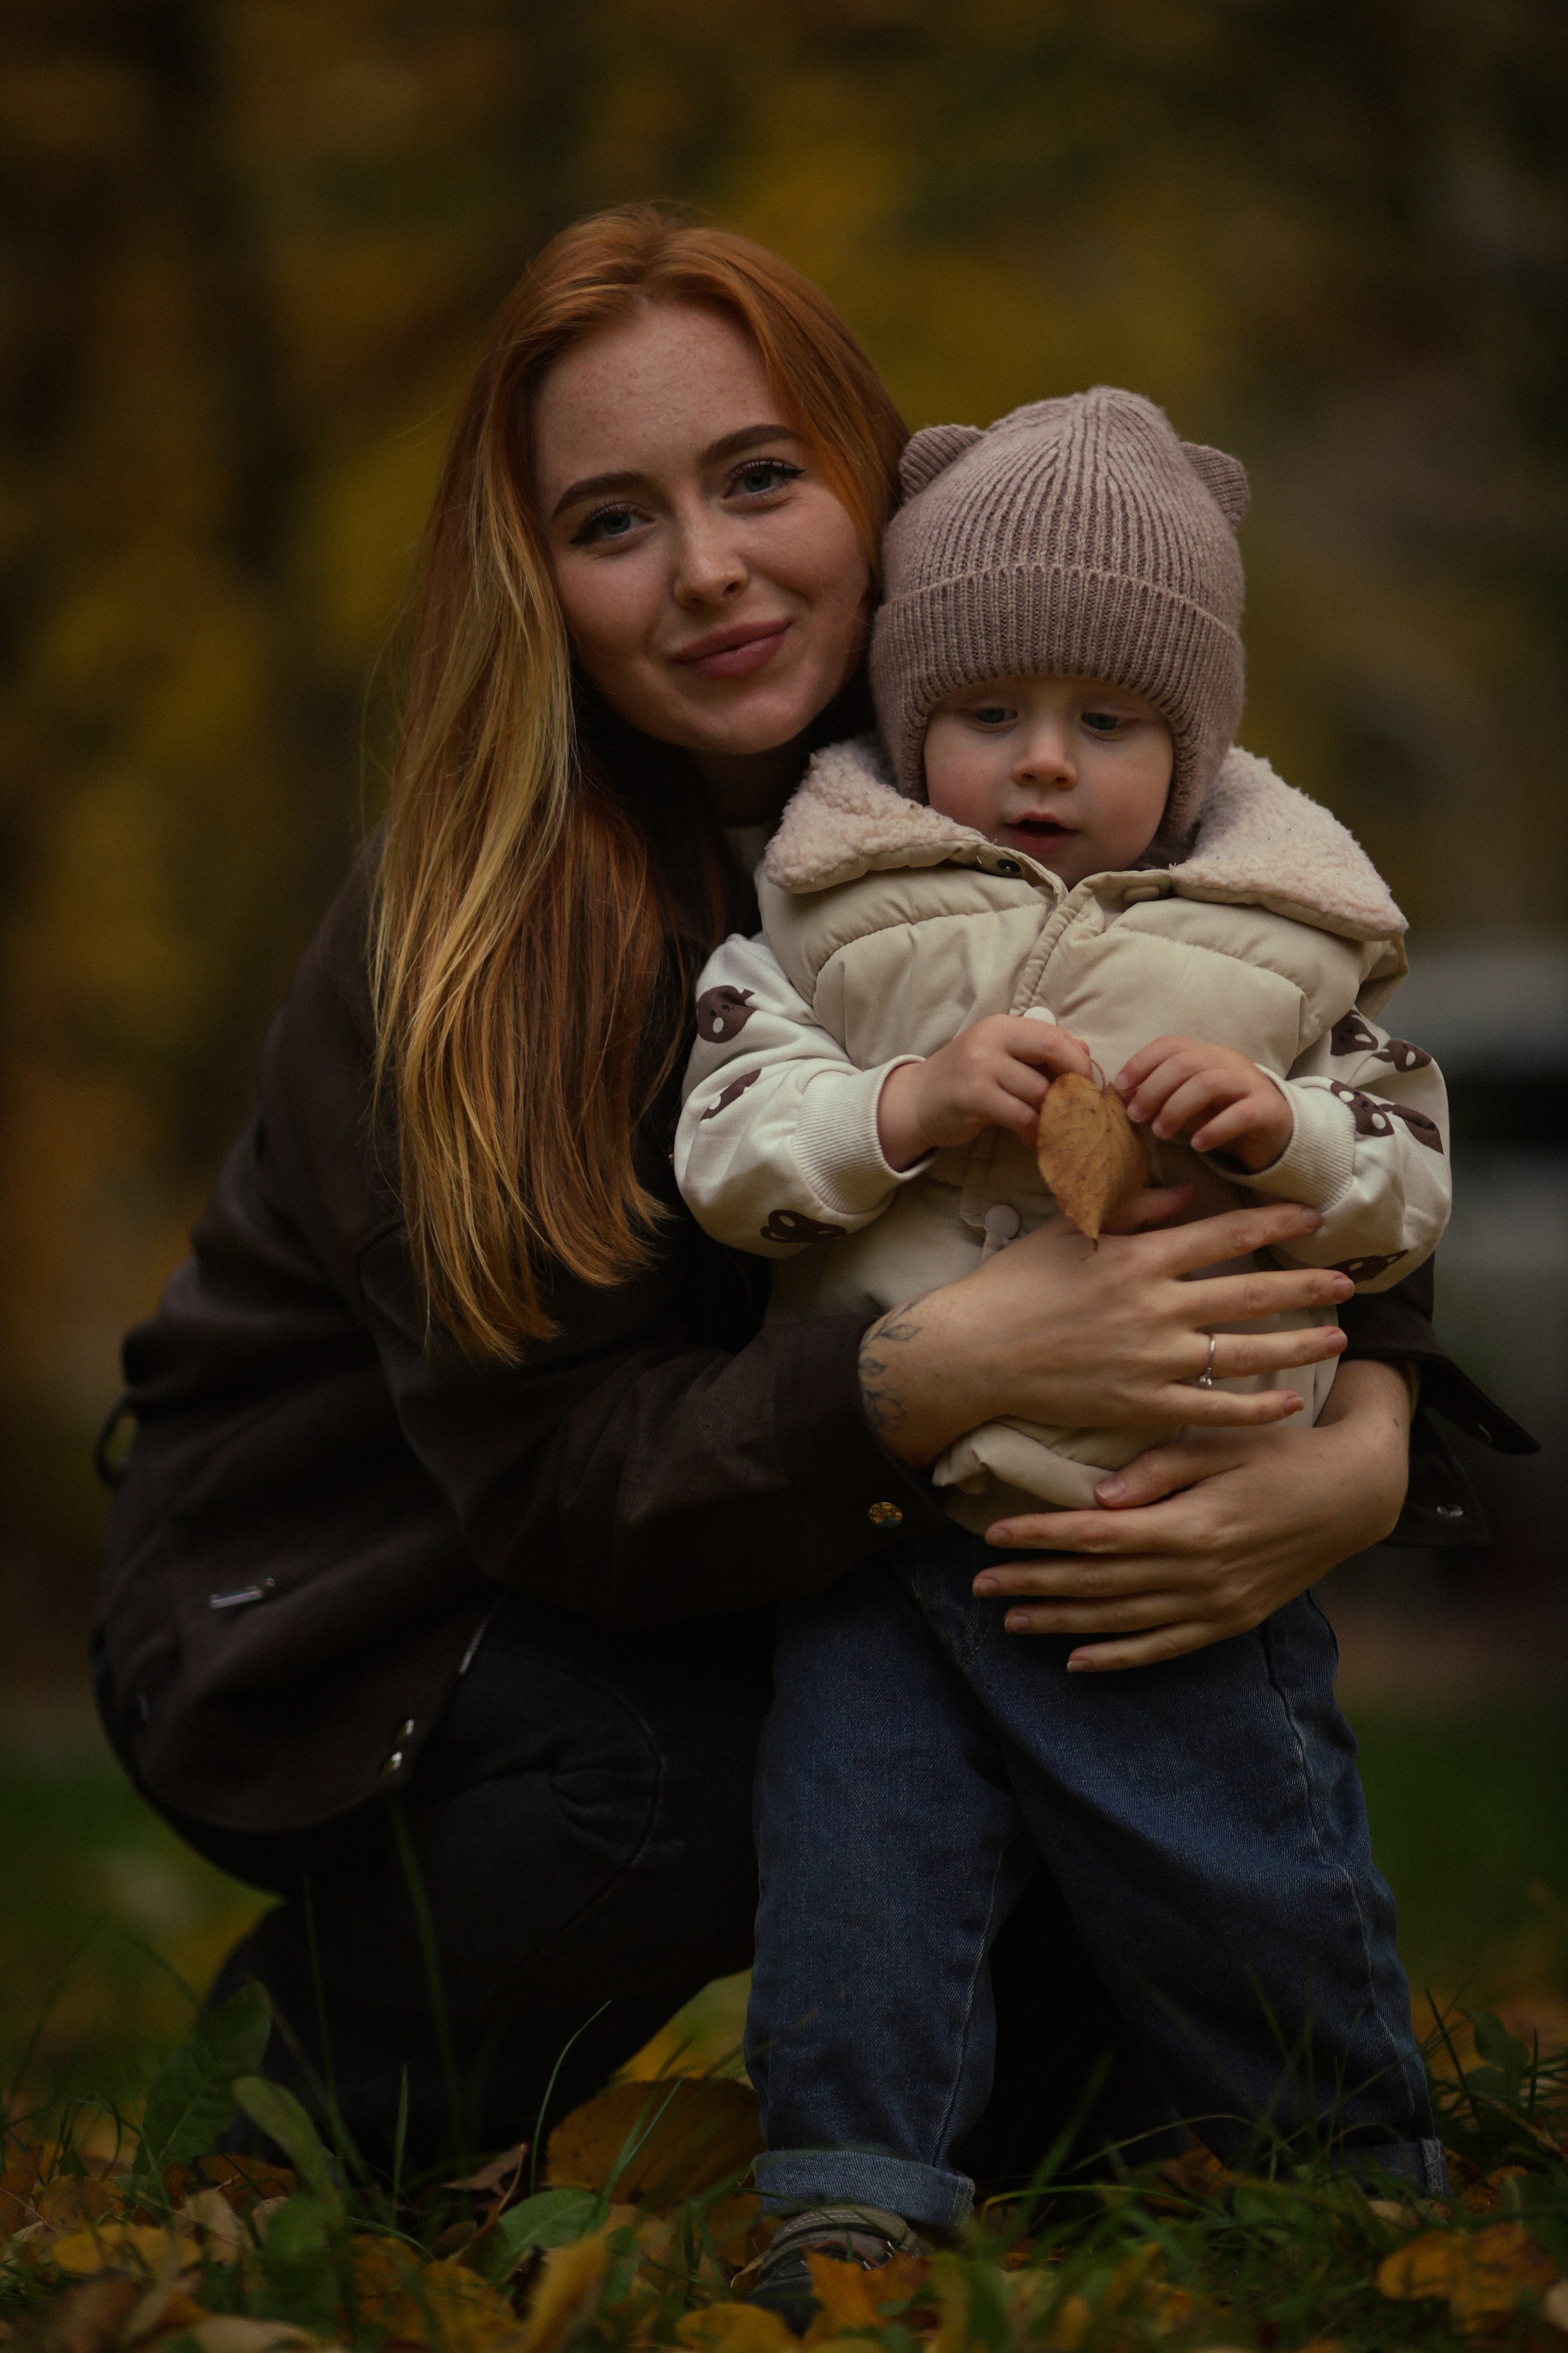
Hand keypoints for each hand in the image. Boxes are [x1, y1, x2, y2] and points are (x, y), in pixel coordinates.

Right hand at [858, 1197, 1352, 1464]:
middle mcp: (1153, 1306)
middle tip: (1348, 1282)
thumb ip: (1131, 1209)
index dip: (1274, 1223)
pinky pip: (1212, 1408)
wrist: (975, 1352)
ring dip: (1296, 1344)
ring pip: (1242, 1352)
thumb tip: (1187, 1193)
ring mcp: (1150, 1359)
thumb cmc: (1017, 1285)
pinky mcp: (1140, 1403)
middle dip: (1305, 1286)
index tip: (1313, 1217)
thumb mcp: (1070, 1230)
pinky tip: (1288, 1402)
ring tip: (1336, 1338)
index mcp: (1138, 1256)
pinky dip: (1255, 1408)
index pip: (1224, 1233)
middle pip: (1248, 1293)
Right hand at [877, 1016, 1092, 1170]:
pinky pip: (1020, 1115)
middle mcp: (991, 1040)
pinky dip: (1034, 1130)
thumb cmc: (966, 1079)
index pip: (1053, 1034)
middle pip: (1051, 1052)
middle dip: (1074, 1081)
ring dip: (1054, 1113)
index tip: (1088, 1083)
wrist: (917, 1100)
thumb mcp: (1001, 1056)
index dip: (1078, 1059)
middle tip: (1081, 1105)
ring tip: (1054, 1126)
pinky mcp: (973, 1097)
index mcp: (1002, 1026)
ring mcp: (980, 1067)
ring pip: (1039, 1090)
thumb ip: (1039, 1051)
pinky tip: (1031, 1137)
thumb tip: (1085, 1052)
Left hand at [968, 1359, 1411, 1669]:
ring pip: (1122, 1622)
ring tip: (1011, 1621)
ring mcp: (1217, 1606)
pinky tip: (1076, 1662)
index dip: (1041, 1537)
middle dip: (1034, 1583)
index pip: (1096, 1538)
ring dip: (1062, 1622)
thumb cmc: (1279, 1455)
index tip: (994, 1534)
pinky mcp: (1230, 1622)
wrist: (1353, 1496)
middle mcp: (1201, 1574)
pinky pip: (1164, 1649)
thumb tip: (1094, 1503)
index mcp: (1193, 1525)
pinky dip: (1118, 1658)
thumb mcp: (1220, 1445)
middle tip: (980, 1584)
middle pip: (1099, 1584)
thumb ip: (1156, 1473)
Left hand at [1116, 1035, 1291, 1172]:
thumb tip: (1124, 1096)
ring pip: (1209, 1084)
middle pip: (1186, 1063)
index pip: (1170, 1045)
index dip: (1141, 1061)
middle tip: (1136, 1117)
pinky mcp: (1267, 1110)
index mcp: (1206, 1054)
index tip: (1120, 1086)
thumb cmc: (1221, 1114)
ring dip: (1177, 1108)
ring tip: (1161, 1133)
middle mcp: (1228, 1062)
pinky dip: (1215, 1129)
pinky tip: (1198, 1145)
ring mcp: (1250, 1084)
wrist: (1275, 1133)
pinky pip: (1241, 1114)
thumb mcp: (1187, 1102)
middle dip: (1153, 1089)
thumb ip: (1161, 1095)